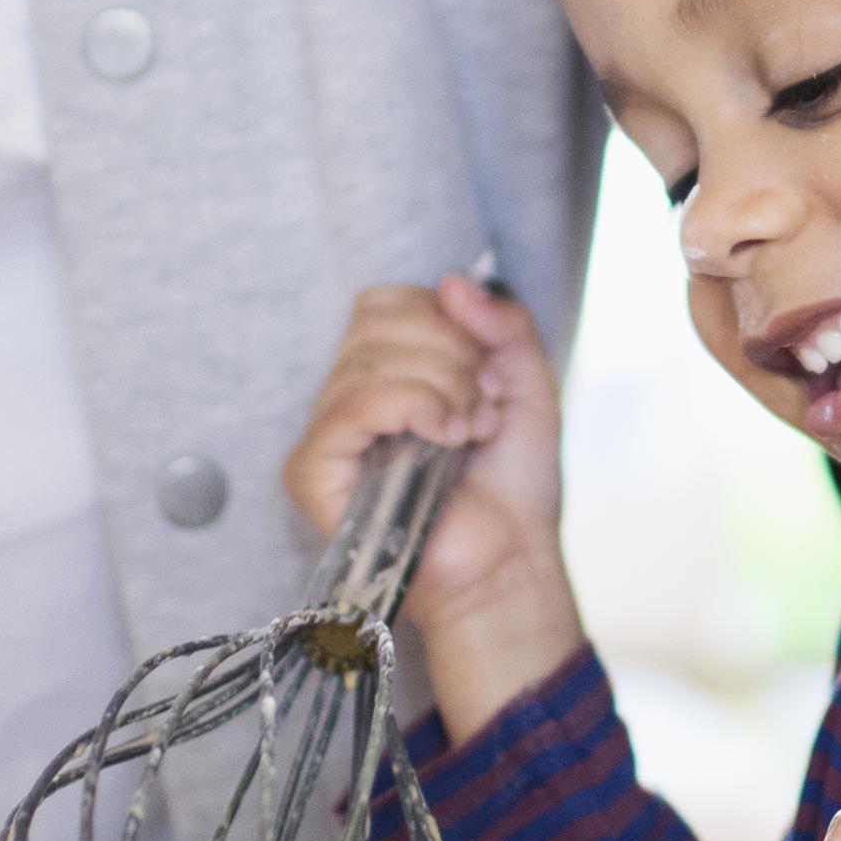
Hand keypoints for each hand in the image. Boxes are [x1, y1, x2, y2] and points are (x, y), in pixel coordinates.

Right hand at [287, 275, 581, 741]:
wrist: (511, 558)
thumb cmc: (512, 484)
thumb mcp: (527, 382)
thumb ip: (502, 323)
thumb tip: (453, 282)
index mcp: (383, 372)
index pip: (387, 302)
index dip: (446, 323)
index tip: (488, 377)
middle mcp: (346, 398)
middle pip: (377, 321)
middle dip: (452, 358)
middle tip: (481, 412)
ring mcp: (325, 436)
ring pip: (370, 360)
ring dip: (442, 390)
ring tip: (467, 434)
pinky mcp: (312, 473)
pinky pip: (351, 406)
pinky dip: (411, 408)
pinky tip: (442, 439)